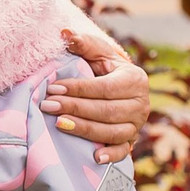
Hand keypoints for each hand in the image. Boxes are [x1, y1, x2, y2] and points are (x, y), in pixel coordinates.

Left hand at [45, 26, 149, 164]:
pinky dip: (111, 155)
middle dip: (75, 108)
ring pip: (112, 131)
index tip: (53, 87)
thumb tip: (65, 33)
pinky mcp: (132, 140)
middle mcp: (141, 104)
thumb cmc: (105, 68)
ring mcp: (137, 125)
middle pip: (106, 111)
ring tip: (59, 124)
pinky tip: (94, 157)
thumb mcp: (98, 53)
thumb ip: (84, 44)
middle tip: (48, 106)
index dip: (79, 88)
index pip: (105, 87)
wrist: (119, 88)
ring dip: (84, 129)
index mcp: (135, 80)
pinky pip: (123, 151)